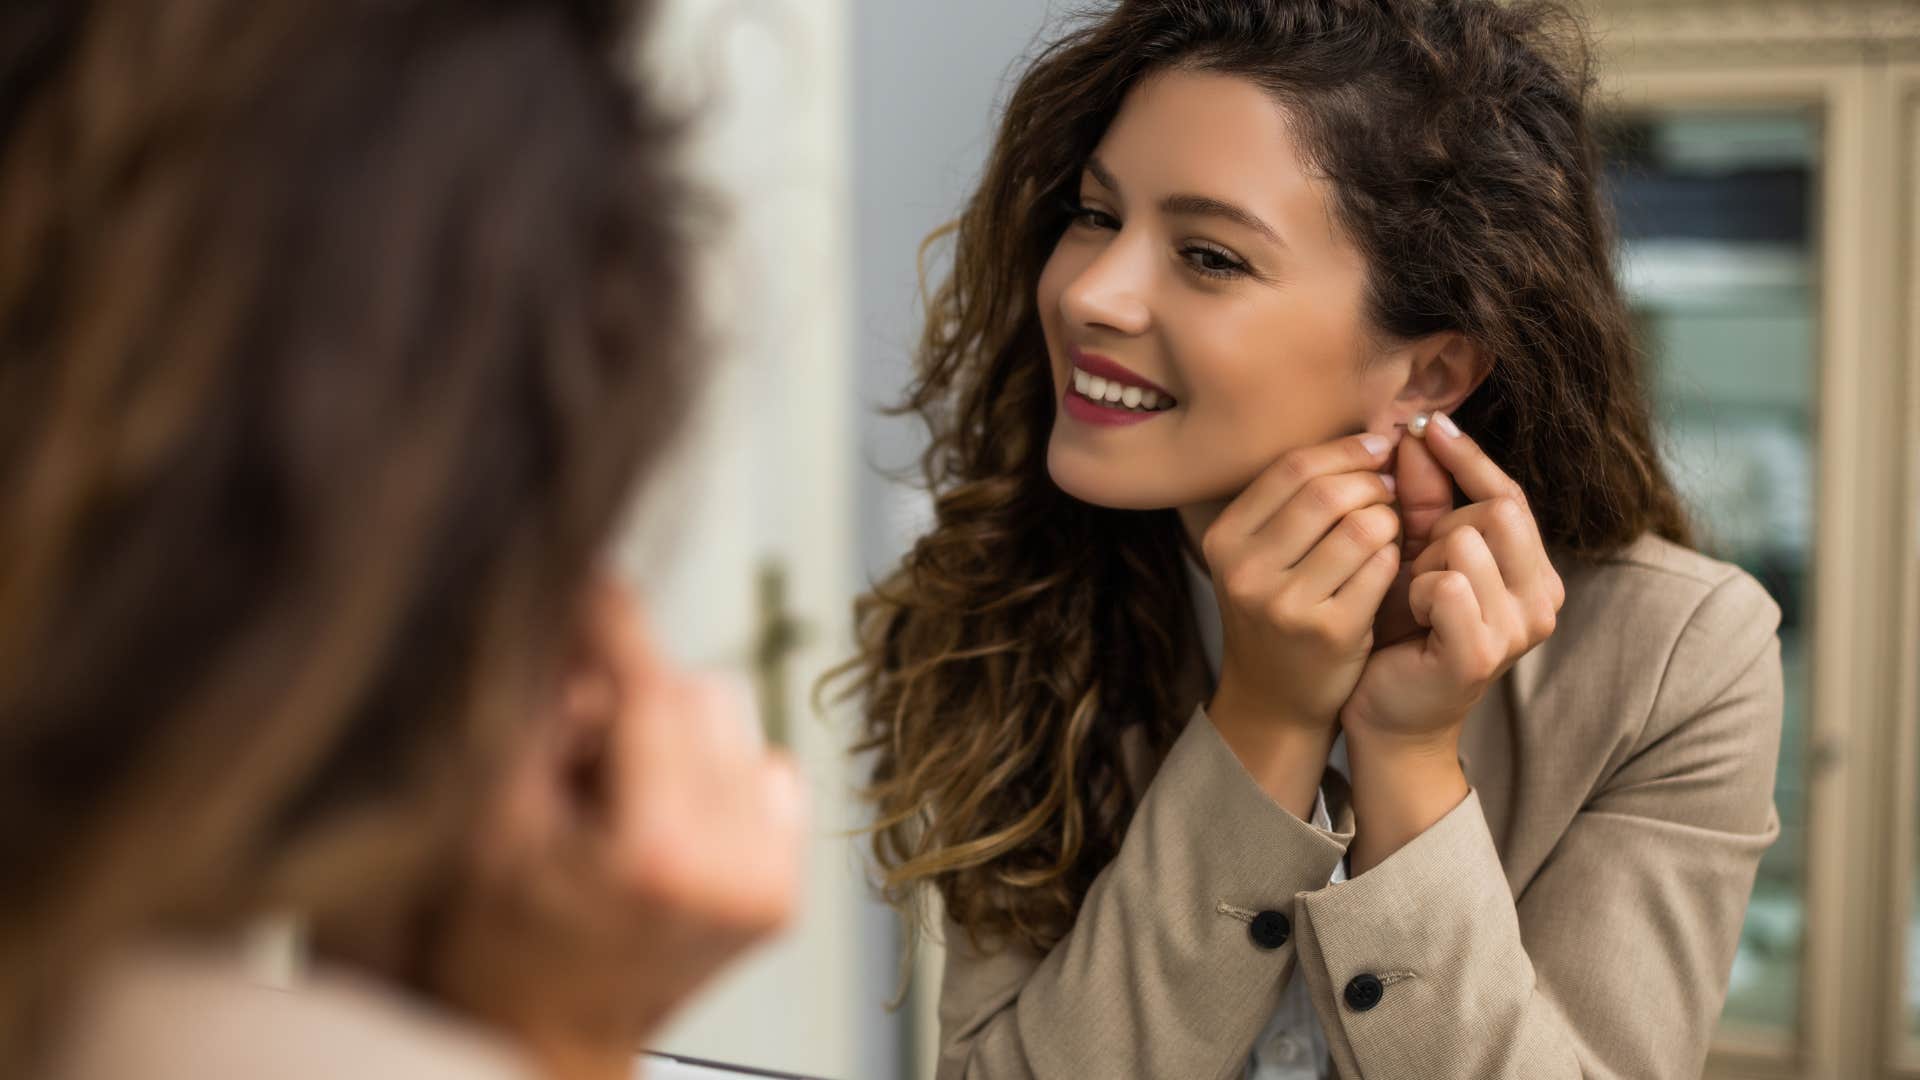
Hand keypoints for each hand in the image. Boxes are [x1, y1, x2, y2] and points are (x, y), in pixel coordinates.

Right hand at [435, 576, 805, 1078]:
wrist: (545, 1039)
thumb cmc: (498, 944)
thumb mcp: (488, 822)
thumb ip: (532, 716)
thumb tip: (572, 615)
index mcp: (658, 854)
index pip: (655, 692)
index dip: (618, 624)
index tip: (593, 578)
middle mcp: (734, 868)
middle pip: (700, 696)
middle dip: (633, 695)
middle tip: (574, 741)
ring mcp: (770, 882)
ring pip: (734, 725)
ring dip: (672, 731)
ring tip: (613, 793)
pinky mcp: (785, 889)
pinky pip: (765, 771)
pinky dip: (713, 774)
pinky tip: (659, 817)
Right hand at [1202, 431, 1403, 738]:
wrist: (1274, 697)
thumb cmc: (1278, 612)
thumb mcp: (1261, 555)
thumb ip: (1297, 501)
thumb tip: (1371, 435)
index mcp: (1225, 539)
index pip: (1292, 468)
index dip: (1345, 450)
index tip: (1379, 447)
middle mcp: (1245, 570)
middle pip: (1327, 492)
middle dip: (1373, 482)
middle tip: (1391, 489)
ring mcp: (1285, 603)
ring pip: (1360, 526)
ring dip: (1389, 519)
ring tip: (1390, 528)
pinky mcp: (1328, 630)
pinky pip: (1380, 567)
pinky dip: (1395, 556)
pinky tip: (1392, 563)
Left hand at [1343, 412, 1563, 747]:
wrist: (1388, 714)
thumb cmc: (1402, 633)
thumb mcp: (1416, 556)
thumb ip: (1424, 499)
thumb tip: (1417, 430)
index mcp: (1534, 572)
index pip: (1510, 495)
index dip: (1467, 457)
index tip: (1425, 424)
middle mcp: (1543, 599)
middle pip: (1494, 512)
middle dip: (1440, 528)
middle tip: (1415, 566)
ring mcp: (1520, 629)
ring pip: (1466, 544)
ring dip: (1423, 564)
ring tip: (1412, 598)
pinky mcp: (1483, 653)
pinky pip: (1447, 584)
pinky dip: (1418, 592)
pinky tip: (1411, 617)